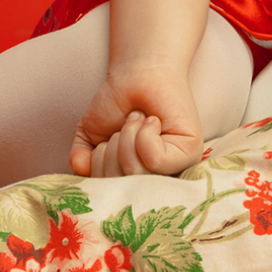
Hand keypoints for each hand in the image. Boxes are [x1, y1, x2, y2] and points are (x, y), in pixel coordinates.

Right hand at [69, 68, 204, 178]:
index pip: (106, 197)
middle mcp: (155, 182)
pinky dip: (144, 134)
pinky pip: (155, 160)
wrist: (137, 74)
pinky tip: (152, 121)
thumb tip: (81, 170)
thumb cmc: (116, 106)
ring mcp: (175, 170)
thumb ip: (81, 162)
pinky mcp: (190, 153)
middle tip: (123, 127)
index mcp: (131, 184)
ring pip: (136, 173)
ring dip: (127, 137)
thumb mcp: (91, 138)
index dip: (97, 167)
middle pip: (120, 187)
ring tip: (138, 120)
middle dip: (111, 150)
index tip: (108, 142)